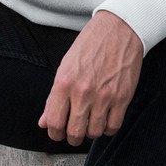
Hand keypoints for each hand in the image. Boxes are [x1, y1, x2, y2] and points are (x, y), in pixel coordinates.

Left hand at [38, 10, 142, 145]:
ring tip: (90, 120)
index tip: (57, 132)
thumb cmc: (90, 44)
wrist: (119, 29)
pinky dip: (107, 128)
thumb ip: (53, 97)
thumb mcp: (65, 65)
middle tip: (74, 130)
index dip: (54, 133)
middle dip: (71, 136)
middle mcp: (83, 92)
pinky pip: (113, 127)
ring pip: (94, 133)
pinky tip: (105, 118)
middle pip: (74, 133)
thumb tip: (44, 122)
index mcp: (64, 82)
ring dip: (90, 131)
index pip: (54, 122)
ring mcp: (104, 96)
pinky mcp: (122, 98)